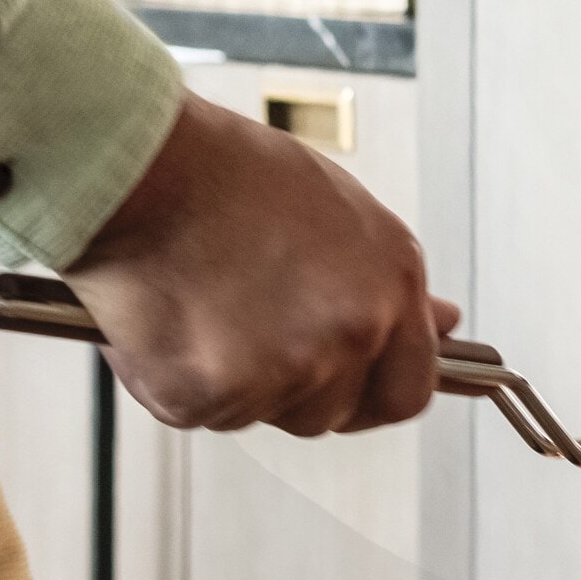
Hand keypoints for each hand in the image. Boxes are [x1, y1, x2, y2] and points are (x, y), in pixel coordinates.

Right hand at [66, 86, 456, 434]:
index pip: (409, 389)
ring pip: (262, 415)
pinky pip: (199, 414)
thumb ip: (384, 281)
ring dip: (232, 384)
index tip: (344, 386)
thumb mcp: (335, 210)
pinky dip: (173, 381)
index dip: (370, 392)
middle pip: (333, 413)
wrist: (138, 164)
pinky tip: (164, 319)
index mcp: (391, 282)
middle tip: (245, 329)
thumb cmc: (222, 173)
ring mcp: (287, 370)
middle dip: (293, 391)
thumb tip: (443, 323)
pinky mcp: (214, 395)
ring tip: (202, 306)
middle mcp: (353, 330)